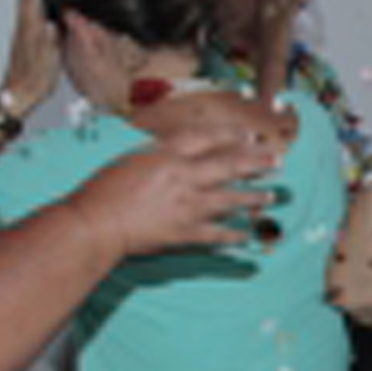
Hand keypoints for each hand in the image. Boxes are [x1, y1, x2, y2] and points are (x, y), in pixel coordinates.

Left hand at [2, 0, 59, 116]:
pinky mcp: (24, 41)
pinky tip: (36, 7)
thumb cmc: (34, 79)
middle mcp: (24, 29)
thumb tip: (53, 24)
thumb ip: (50, 40)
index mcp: (31, 30)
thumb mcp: (48, 60)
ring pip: (25, 6)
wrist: (19, 94)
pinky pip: (28, 17)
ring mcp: (23, 34)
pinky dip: (31, 6)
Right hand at [63, 128, 285, 257]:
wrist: (94, 224)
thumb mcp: (130, 160)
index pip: (206, 137)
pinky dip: (236, 235)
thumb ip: (158, 155)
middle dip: (256, 163)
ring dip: (254, 197)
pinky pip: (219, 234)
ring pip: (231, 198)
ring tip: (270, 196)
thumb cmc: (102, 192)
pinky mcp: (187, 232)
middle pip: (228, 164)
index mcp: (165, 154)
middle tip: (276, 162)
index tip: (250, 136)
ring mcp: (187, 205)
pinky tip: (249, 235)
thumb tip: (181, 153)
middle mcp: (182, 176)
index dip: (231, 135)